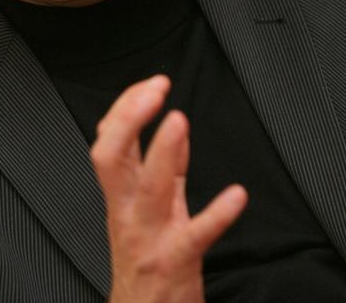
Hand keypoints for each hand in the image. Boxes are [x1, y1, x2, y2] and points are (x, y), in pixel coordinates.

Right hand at [90, 75, 246, 302]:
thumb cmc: (149, 259)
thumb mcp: (155, 208)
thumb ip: (166, 169)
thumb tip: (178, 131)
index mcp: (120, 194)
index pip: (109, 139)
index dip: (126, 106)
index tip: (153, 83)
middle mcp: (127, 210)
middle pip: (110, 157)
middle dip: (128, 118)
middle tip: (155, 89)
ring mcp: (148, 235)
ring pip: (147, 188)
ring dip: (162, 152)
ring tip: (179, 120)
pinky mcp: (175, 261)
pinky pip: (194, 236)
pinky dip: (216, 214)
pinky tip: (237, 195)